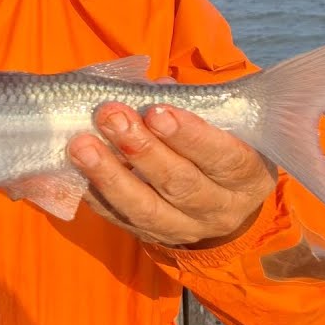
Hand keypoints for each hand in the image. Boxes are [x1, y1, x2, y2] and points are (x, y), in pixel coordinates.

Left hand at [67, 103, 277, 247]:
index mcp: (248, 176)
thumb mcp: (225, 126)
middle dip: (142, 149)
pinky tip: (76, 169)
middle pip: (180, 184)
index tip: (157, 111)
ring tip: (81, 146)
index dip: (190, 135)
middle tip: (110, 117)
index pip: (224, 157)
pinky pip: (120, 218)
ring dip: (110, 175)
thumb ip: (192, 106)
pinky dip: (96, 193)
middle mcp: (220, 209)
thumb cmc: (220, 149)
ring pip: (145, 208)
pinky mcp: (151, 237)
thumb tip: (150, 88)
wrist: (222, 204)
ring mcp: (184, 228)